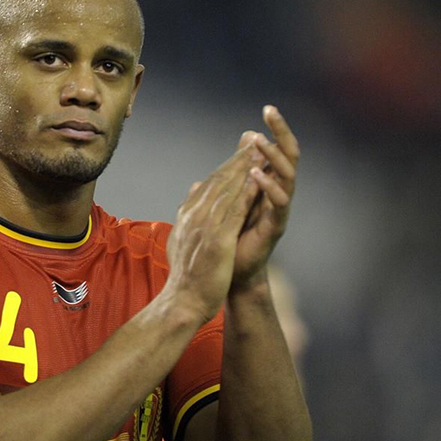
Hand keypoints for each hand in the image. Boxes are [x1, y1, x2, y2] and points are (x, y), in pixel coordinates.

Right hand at [163, 142, 256, 321]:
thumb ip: (188, 214)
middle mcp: (194, 215)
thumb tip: (193, 191)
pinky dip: (246, 194)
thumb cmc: (185, 276)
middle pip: (218, 181)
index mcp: (188, 215)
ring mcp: (205, 227)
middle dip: (237, 159)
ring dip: (244, 169)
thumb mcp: (182, 239)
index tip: (241, 151)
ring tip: (259, 151)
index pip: (209, 184)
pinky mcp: (217, 240)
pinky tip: (259, 181)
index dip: (226, 165)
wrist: (181, 302)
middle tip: (253, 139)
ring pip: (227, 191)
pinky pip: (234, 212)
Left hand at [231, 105, 299, 289]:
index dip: (275, 130)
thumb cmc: (232, 235)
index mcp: (269, 184)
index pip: (277, 151)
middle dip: (281, 133)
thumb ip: (238, 172)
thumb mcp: (233, 197)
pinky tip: (258, 175)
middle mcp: (279, 193)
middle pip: (289, 156)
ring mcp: (279, 209)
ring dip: (273, 157)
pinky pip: (278, 204)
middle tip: (271, 112)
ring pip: (286, 176)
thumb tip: (240, 146)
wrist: (231, 272)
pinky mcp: (276, 226)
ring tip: (260, 142)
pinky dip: (269, 187)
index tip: (267, 107)